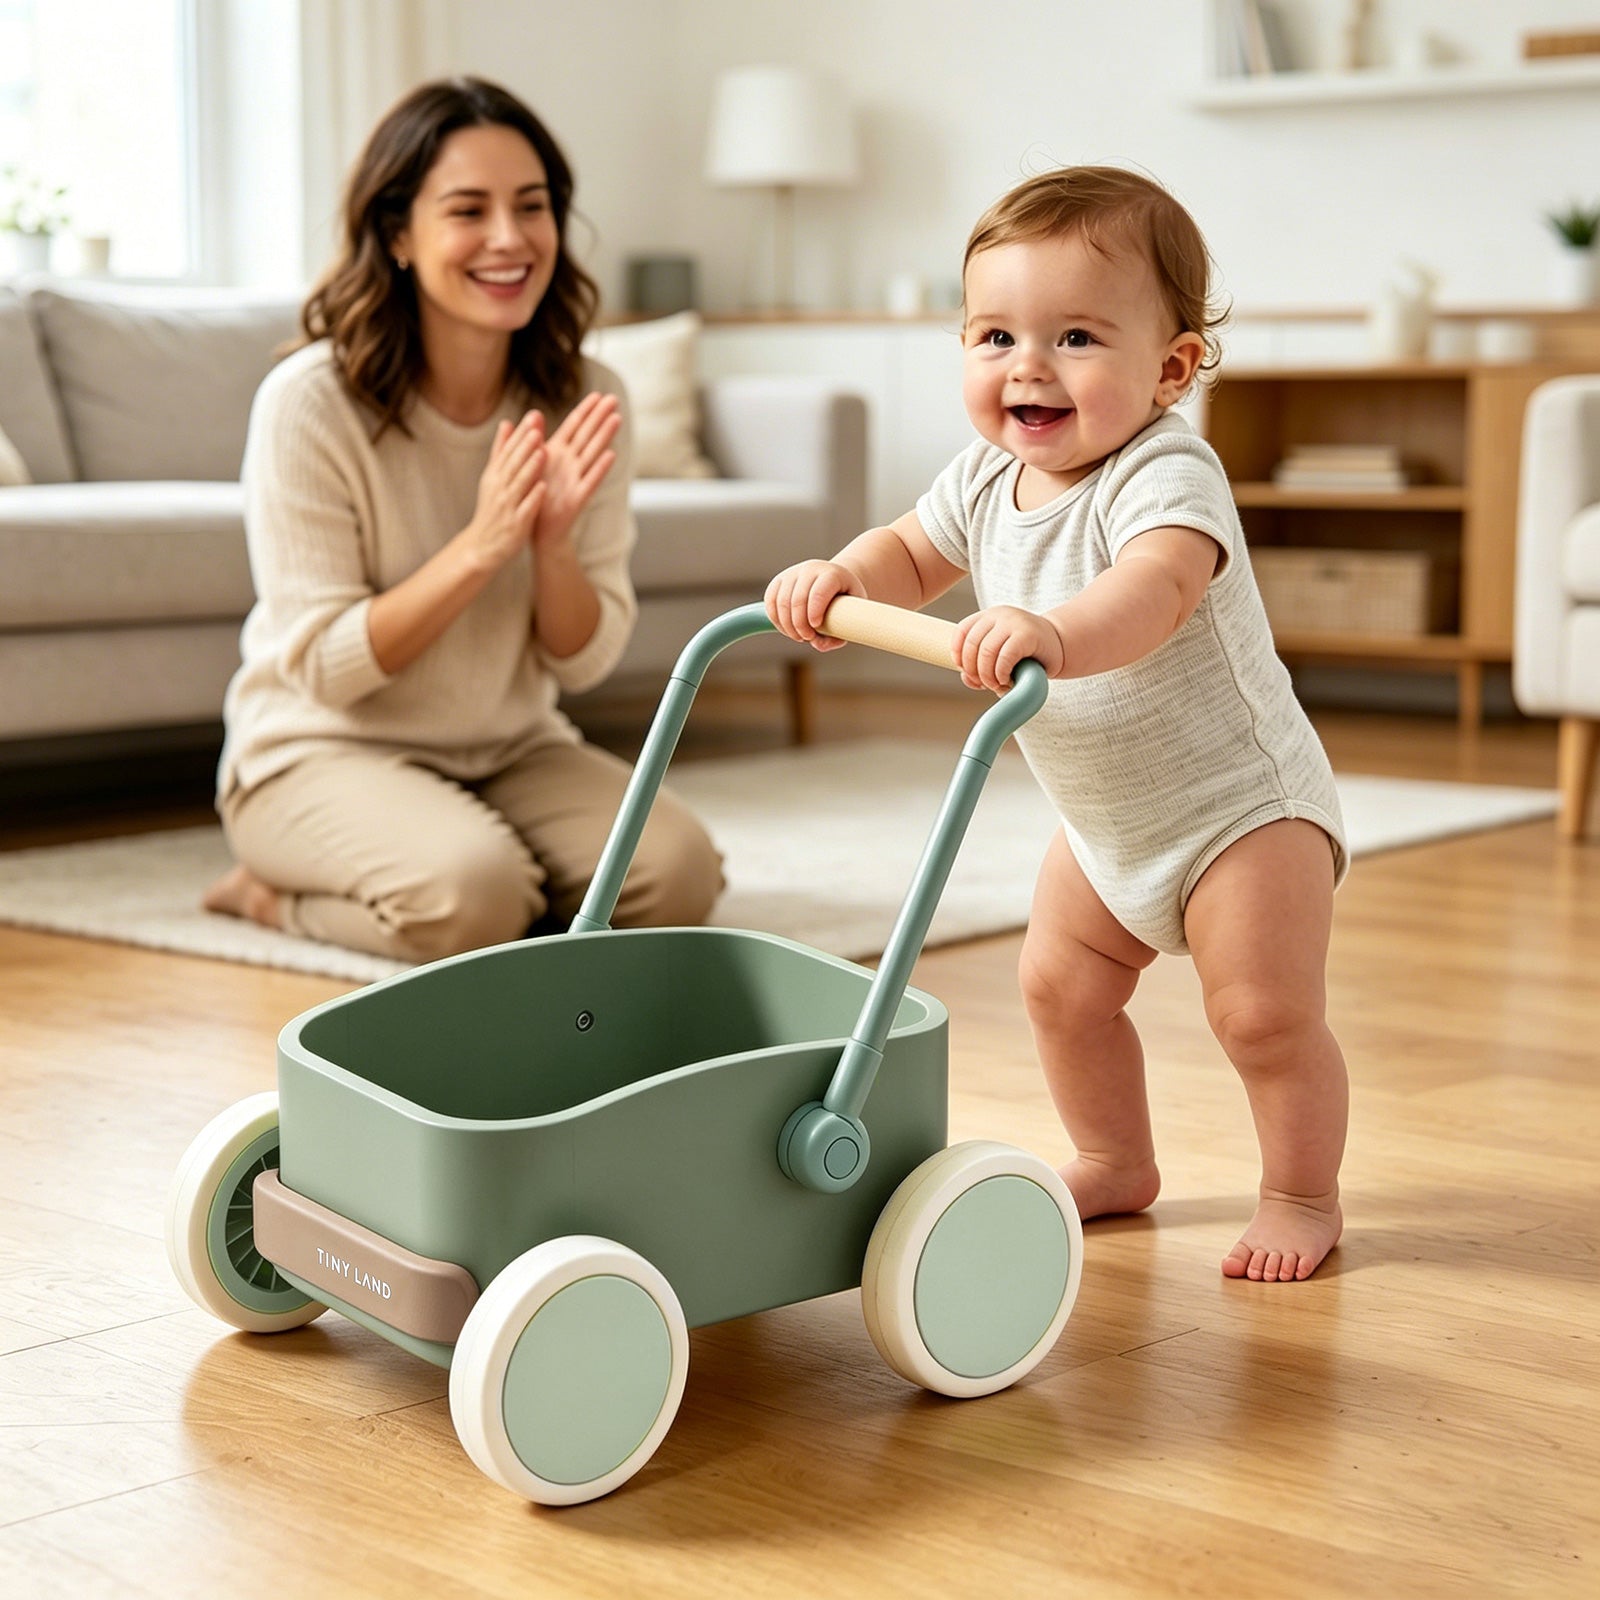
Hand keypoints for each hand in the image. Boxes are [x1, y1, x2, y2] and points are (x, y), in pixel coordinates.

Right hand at [464, 411, 546, 570]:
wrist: (482, 546)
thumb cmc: (493, 509)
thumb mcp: (493, 478)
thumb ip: (502, 451)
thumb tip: (507, 423)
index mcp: (495, 475)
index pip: (508, 450)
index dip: (521, 433)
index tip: (534, 416)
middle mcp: (499, 488)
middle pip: (513, 463)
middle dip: (525, 445)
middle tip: (538, 427)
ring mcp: (506, 506)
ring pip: (519, 484)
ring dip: (530, 468)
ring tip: (543, 452)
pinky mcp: (515, 525)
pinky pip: (525, 509)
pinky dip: (533, 498)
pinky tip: (543, 488)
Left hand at [530, 392, 620, 547]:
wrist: (538, 530)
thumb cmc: (536, 495)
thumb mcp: (532, 463)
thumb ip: (534, 440)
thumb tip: (534, 414)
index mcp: (557, 453)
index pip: (574, 426)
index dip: (585, 410)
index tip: (598, 394)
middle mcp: (570, 464)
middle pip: (587, 435)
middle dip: (600, 416)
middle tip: (614, 398)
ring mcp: (576, 480)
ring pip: (592, 454)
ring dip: (604, 436)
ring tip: (616, 419)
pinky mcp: (577, 498)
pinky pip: (590, 481)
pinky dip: (600, 468)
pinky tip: (611, 455)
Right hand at [764, 559, 863, 650]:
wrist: (834, 581)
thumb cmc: (845, 601)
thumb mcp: (852, 614)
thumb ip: (839, 633)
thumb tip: (816, 644)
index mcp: (832, 574)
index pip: (819, 592)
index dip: (815, 612)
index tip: (815, 627)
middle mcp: (810, 569)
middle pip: (798, 599)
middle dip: (800, 624)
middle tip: (807, 638)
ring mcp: (792, 573)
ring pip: (781, 602)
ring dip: (787, 625)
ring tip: (799, 636)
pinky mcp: (779, 580)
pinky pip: (770, 601)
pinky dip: (776, 620)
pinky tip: (787, 630)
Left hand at [952, 605, 1065, 690]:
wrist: (1062, 646)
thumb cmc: (1028, 654)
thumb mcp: (1000, 656)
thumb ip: (980, 666)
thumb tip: (967, 678)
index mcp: (989, 616)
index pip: (962, 631)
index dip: (959, 655)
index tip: (967, 672)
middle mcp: (999, 614)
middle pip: (972, 644)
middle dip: (973, 670)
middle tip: (984, 685)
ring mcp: (1013, 622)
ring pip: (986, 651)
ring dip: (986, 675)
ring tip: (996, 685)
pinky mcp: (1027, 634)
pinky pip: (1004, 657)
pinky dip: (1000, 673)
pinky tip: (1006, 680)